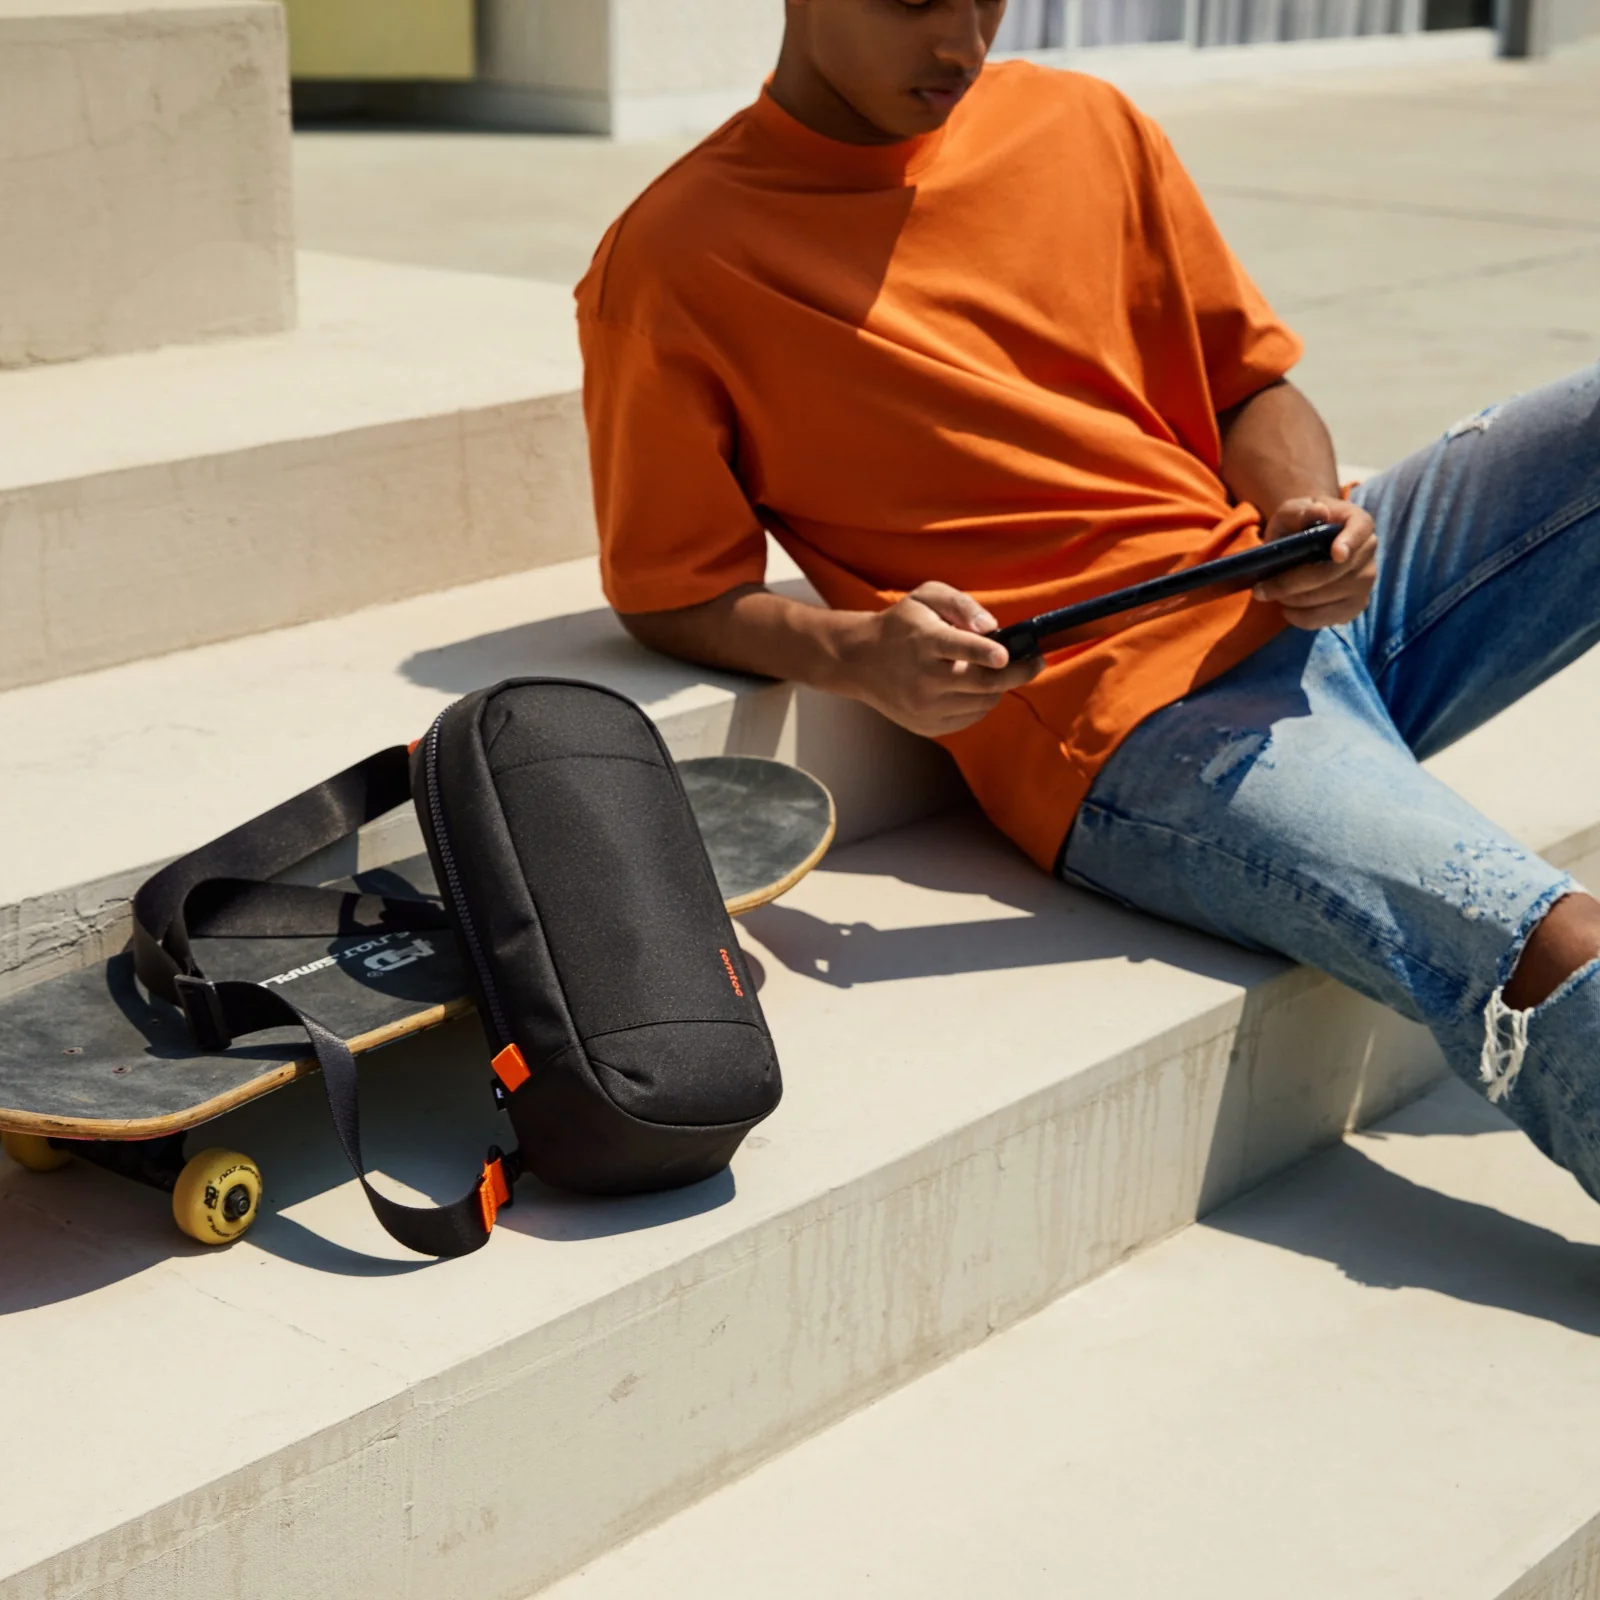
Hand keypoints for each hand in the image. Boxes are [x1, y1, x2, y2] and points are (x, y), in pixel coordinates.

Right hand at [836, 581, 1041, 737]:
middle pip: (982, 683)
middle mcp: (923, 679)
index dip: (985, 653)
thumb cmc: (901, 625)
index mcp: (924, 642)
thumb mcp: (926, 597)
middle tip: (1036, 662)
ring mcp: (924, 707)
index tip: (1006, 654)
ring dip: (997, 686)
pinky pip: (971, 717)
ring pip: (983, 702)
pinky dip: (981, 702)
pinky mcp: (927, 726)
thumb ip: (961, 605)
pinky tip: (971, 686)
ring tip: (992, 669)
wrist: (860, 662)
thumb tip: (992, 628)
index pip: (958, 649)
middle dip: (1016, 673)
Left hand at [1254, 496, 1376, 628]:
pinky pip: (1327, 619)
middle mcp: (1368, 552)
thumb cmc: (1298, 523)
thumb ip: (1299, 510)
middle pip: (1332, 573)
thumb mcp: (1291, 511)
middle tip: (1260, 589)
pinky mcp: (1354, 606)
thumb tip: (1318, 512)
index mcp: (1358, 522)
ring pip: (1326, 599)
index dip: (1350, 542)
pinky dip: (1301, 617)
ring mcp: (1365, 582)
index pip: (1361, 530)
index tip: (1337, 553)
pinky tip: (1287, 609)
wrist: (1304, 543)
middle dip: (1291, 583)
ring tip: (1270, 594)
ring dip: (1292, 600)